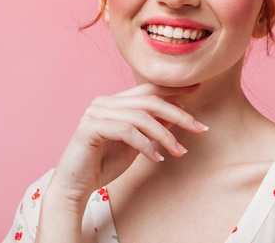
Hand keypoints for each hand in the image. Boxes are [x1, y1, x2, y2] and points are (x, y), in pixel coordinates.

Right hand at [46, 82, 206, 210]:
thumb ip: (152, 127)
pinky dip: (145, 144)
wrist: (75, 186)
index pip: (148, 89)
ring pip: (141, 116)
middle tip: (199, 128)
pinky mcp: (90, 128)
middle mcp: (104, 102)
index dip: (174, 88)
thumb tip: (176, 113)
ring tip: (179, 152)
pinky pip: (126, 131)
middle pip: (149, 100)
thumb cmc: (104, 165)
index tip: (198, 89)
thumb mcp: (136, 144)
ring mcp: (95, 113)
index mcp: (115, 102)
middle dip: (179, 113)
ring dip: (165, 135)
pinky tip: (157, 158)